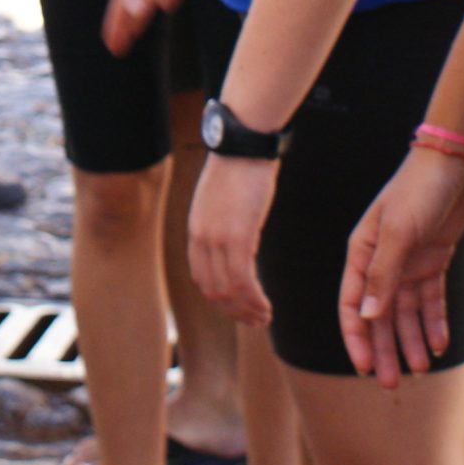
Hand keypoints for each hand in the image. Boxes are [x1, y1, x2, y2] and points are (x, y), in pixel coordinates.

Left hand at [188, 151, 277, 326]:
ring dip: (246, 310)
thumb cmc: (239, 168)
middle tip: (255, 320)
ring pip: (228, 291)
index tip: (238, 307)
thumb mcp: (223, 201)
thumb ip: (223, 225)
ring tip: (264, 318)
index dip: (219, 298)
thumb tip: (238, 241)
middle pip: (212, 289)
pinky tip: (267, 306)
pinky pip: (242, 281)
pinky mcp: (237, 237)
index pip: (201, 277)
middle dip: (233, 310)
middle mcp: (201, 239)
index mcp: (196, 231)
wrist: (243, 144)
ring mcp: (217, 239)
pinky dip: (254, 300)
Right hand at [338, 146, 463, 384]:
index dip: (357, 339)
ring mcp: (408, 261)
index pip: (352, 305)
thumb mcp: (399, 232)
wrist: (454, 161)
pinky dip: (434, 323)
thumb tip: (366, 317)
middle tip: (389, 386)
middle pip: (379, 316)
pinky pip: (431, 300)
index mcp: (362, 252)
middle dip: (383, 350)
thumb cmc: (419, 190)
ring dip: (410, 341)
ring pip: (406, 313)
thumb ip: (382, 275)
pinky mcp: (434, 259)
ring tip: (420, 372)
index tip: (363, 369)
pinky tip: (439, 345)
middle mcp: (381, 261)